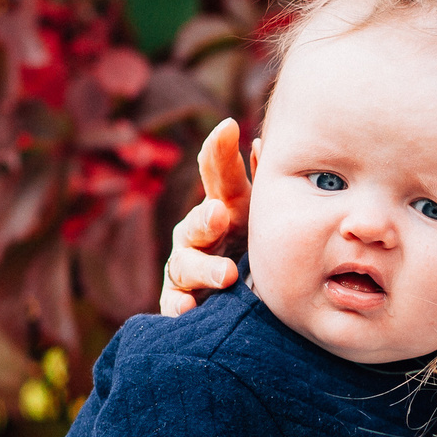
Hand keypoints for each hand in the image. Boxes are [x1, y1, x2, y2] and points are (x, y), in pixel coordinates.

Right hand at [159, 117, 251, 317]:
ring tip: (227, 274)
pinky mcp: (180, 300)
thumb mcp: (259, 214)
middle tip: (219, 214)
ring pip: (187, 264)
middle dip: (206, 218)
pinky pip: (175, 303)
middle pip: (197, 222)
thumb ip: (259, 180)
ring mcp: (186, 266)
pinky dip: (180, 306)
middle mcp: (197, 233)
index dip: (219, 151)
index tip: (228, 127)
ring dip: (205, 268)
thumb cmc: (252, 247)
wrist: (238, 299)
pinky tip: (188, 310)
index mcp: (222, 206)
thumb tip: (261, 144)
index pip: (217, 176)